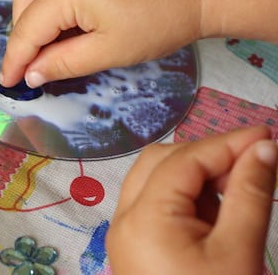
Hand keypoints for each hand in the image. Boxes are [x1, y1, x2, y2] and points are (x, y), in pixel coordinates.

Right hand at [0, 0, 201, 87]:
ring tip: (47, 42)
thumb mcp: (108, 52)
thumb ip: (62, 63)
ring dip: (31, 13)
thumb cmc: (158, 24)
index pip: (28, 27)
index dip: (14, 59)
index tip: (7, 83)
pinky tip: (64, 18)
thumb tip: (30, 75)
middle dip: (21, 33)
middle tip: (33, 64)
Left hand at [106, 126, 277, 274]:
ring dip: (195, 175)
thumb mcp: (239, 251)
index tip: (266, 135)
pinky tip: (215, 213)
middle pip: (161, 162)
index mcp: (144, 218)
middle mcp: (124, 218)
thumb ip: (249, 193)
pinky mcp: (132, 246)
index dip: (227, 143)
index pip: (185, 160)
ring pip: (154, 180)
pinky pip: (153, 204)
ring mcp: (124, 233)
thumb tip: (264, 148)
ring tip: (236, 192)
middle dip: (206, 155)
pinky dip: (184, 197)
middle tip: (251, 163)